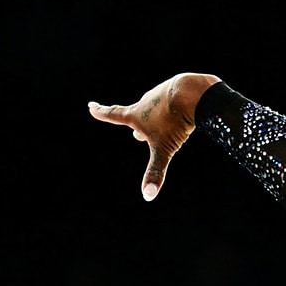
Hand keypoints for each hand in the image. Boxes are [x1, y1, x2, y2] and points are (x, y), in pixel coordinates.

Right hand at [87, 73, 219, 199]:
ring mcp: (162, 93)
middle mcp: (146, 102)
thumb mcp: (164, 149)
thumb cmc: (175, 121)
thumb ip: (156, 171)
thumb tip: (147, 196)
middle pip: (140, 118)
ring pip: (159, 110)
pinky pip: (176, 102)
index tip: (91, 107)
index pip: (114, 114)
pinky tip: (189, 110)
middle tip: (137, 136)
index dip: (102, 112)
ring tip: (170, 125)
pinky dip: (179, 109)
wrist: (194, 92)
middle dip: (139, 128)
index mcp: (137, 115)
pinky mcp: (178, 88)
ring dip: (161, 119)